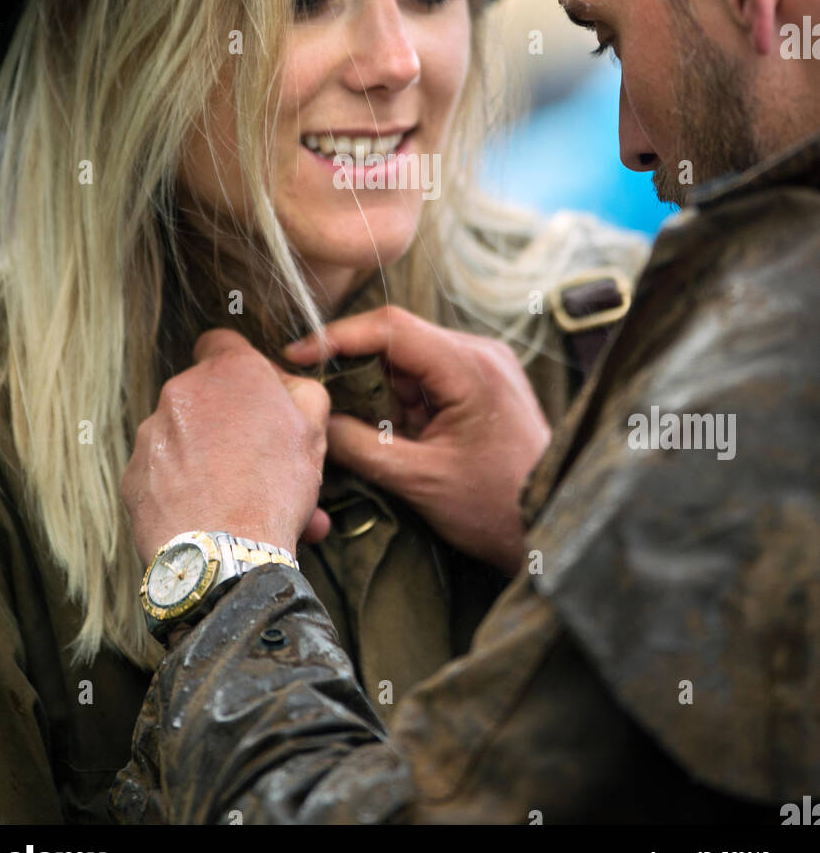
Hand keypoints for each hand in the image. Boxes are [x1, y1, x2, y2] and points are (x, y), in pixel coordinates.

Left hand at [122, 328, 330, 567]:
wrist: (224, 554)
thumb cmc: (273, 489)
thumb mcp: (313, 431)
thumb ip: (302, 392)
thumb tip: (287, 386)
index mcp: (230, 371)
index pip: (222, 342)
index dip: (240, 367)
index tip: (252, 396)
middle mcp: (183, 391)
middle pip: (203, 394)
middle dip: (227, 420)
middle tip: (256, 459)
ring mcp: (151, 432)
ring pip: (182, 436)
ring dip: (205, 456)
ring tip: (236, 497)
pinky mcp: (133, 472)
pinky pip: (160, 471)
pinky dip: (179, 486)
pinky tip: (207, 513)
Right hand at [283, 306, 550, 576]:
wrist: (555, 525)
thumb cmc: (497, 507)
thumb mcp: (419, 480)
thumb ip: (360, 446)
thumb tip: (317, 421)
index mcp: (469, 366)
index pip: (391, 327)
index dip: (338, 337)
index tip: (298, 355)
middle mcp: (480, 353)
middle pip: (398, 339)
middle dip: (356, 368)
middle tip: (322, 400)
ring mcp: (485, 365)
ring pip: (409, 359)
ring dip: (379, 389)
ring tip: (362, 428)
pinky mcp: (483, 383)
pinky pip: (428, 377)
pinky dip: (402, 400)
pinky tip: (392, 432)